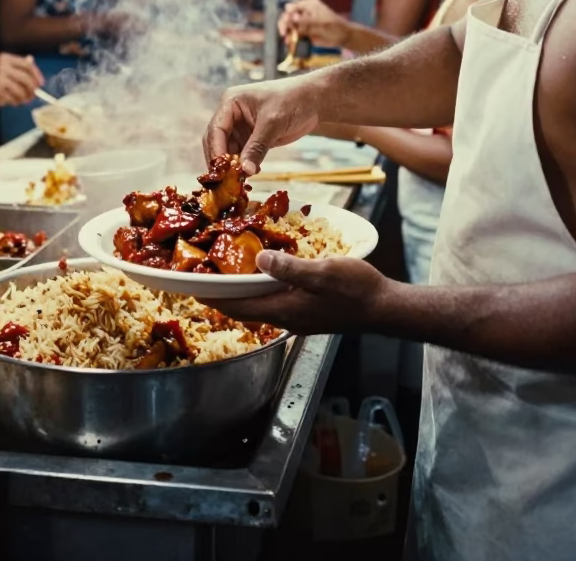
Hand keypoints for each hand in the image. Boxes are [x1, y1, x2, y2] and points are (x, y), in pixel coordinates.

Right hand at [0, 54, 42, 105]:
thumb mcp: (1, 62)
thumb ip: (16, 62)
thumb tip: (31, 59)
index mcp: (5, 58)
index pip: (27, 65)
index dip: (36, 74)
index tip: (40, 83)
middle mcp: (2, 67)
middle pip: (26, 79)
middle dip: (32, 88)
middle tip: (34, 94)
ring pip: (20, 90)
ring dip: (24, 97)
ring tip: (24, 99)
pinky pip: (11, 98)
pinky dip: (15, 101)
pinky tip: (14, 101)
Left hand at [200, 250, 392, 334]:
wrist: (385, 308)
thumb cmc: (358, 290)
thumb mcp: (324, 273)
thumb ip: (290, 268)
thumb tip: (259, 260)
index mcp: (284, 310)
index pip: (237, 305)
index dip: (212, 295)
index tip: (190, 283)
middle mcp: (285, 317)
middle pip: (243, 306)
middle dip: (220, 292)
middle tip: (202, 273)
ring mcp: (296, 315)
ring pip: (258, 303)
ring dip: (240, 289)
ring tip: (225, 269)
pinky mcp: (307, 310)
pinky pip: (273, 299)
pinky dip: (260, 286)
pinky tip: (264, 270)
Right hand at [203, 79, 319, 172]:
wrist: (314, 100)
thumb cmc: (292, 100)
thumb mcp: (272, 123)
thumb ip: (257, 147)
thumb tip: (245, 170)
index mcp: (231, 102)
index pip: (216, 129)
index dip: (216, 150)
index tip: (220, 170)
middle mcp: (232, 115)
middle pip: (217, 141)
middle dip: (221, 160)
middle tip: (225, 180)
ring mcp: (241, 127)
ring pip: (229, 150)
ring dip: (232, 166)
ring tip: (237, 181)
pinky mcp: (252, 138)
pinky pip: (242, 154)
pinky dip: (244, 165)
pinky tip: (250, 174)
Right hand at [278, 0, 349, 47]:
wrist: (343, 37)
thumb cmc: (336, 27)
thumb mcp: (322, 23)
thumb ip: (307, 21)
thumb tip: (292, 18)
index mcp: (309, 4)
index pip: (293, 7)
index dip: (287, 14)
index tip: (286, 23)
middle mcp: (304, 11)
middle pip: (288, 15)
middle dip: (284, 24)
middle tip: (284, 33)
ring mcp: (303, 21)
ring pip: (289, 25)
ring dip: (286, 32)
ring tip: (287, 40)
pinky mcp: (303, 31)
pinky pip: (293, 34)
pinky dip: (290, 38)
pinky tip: (289, 43)